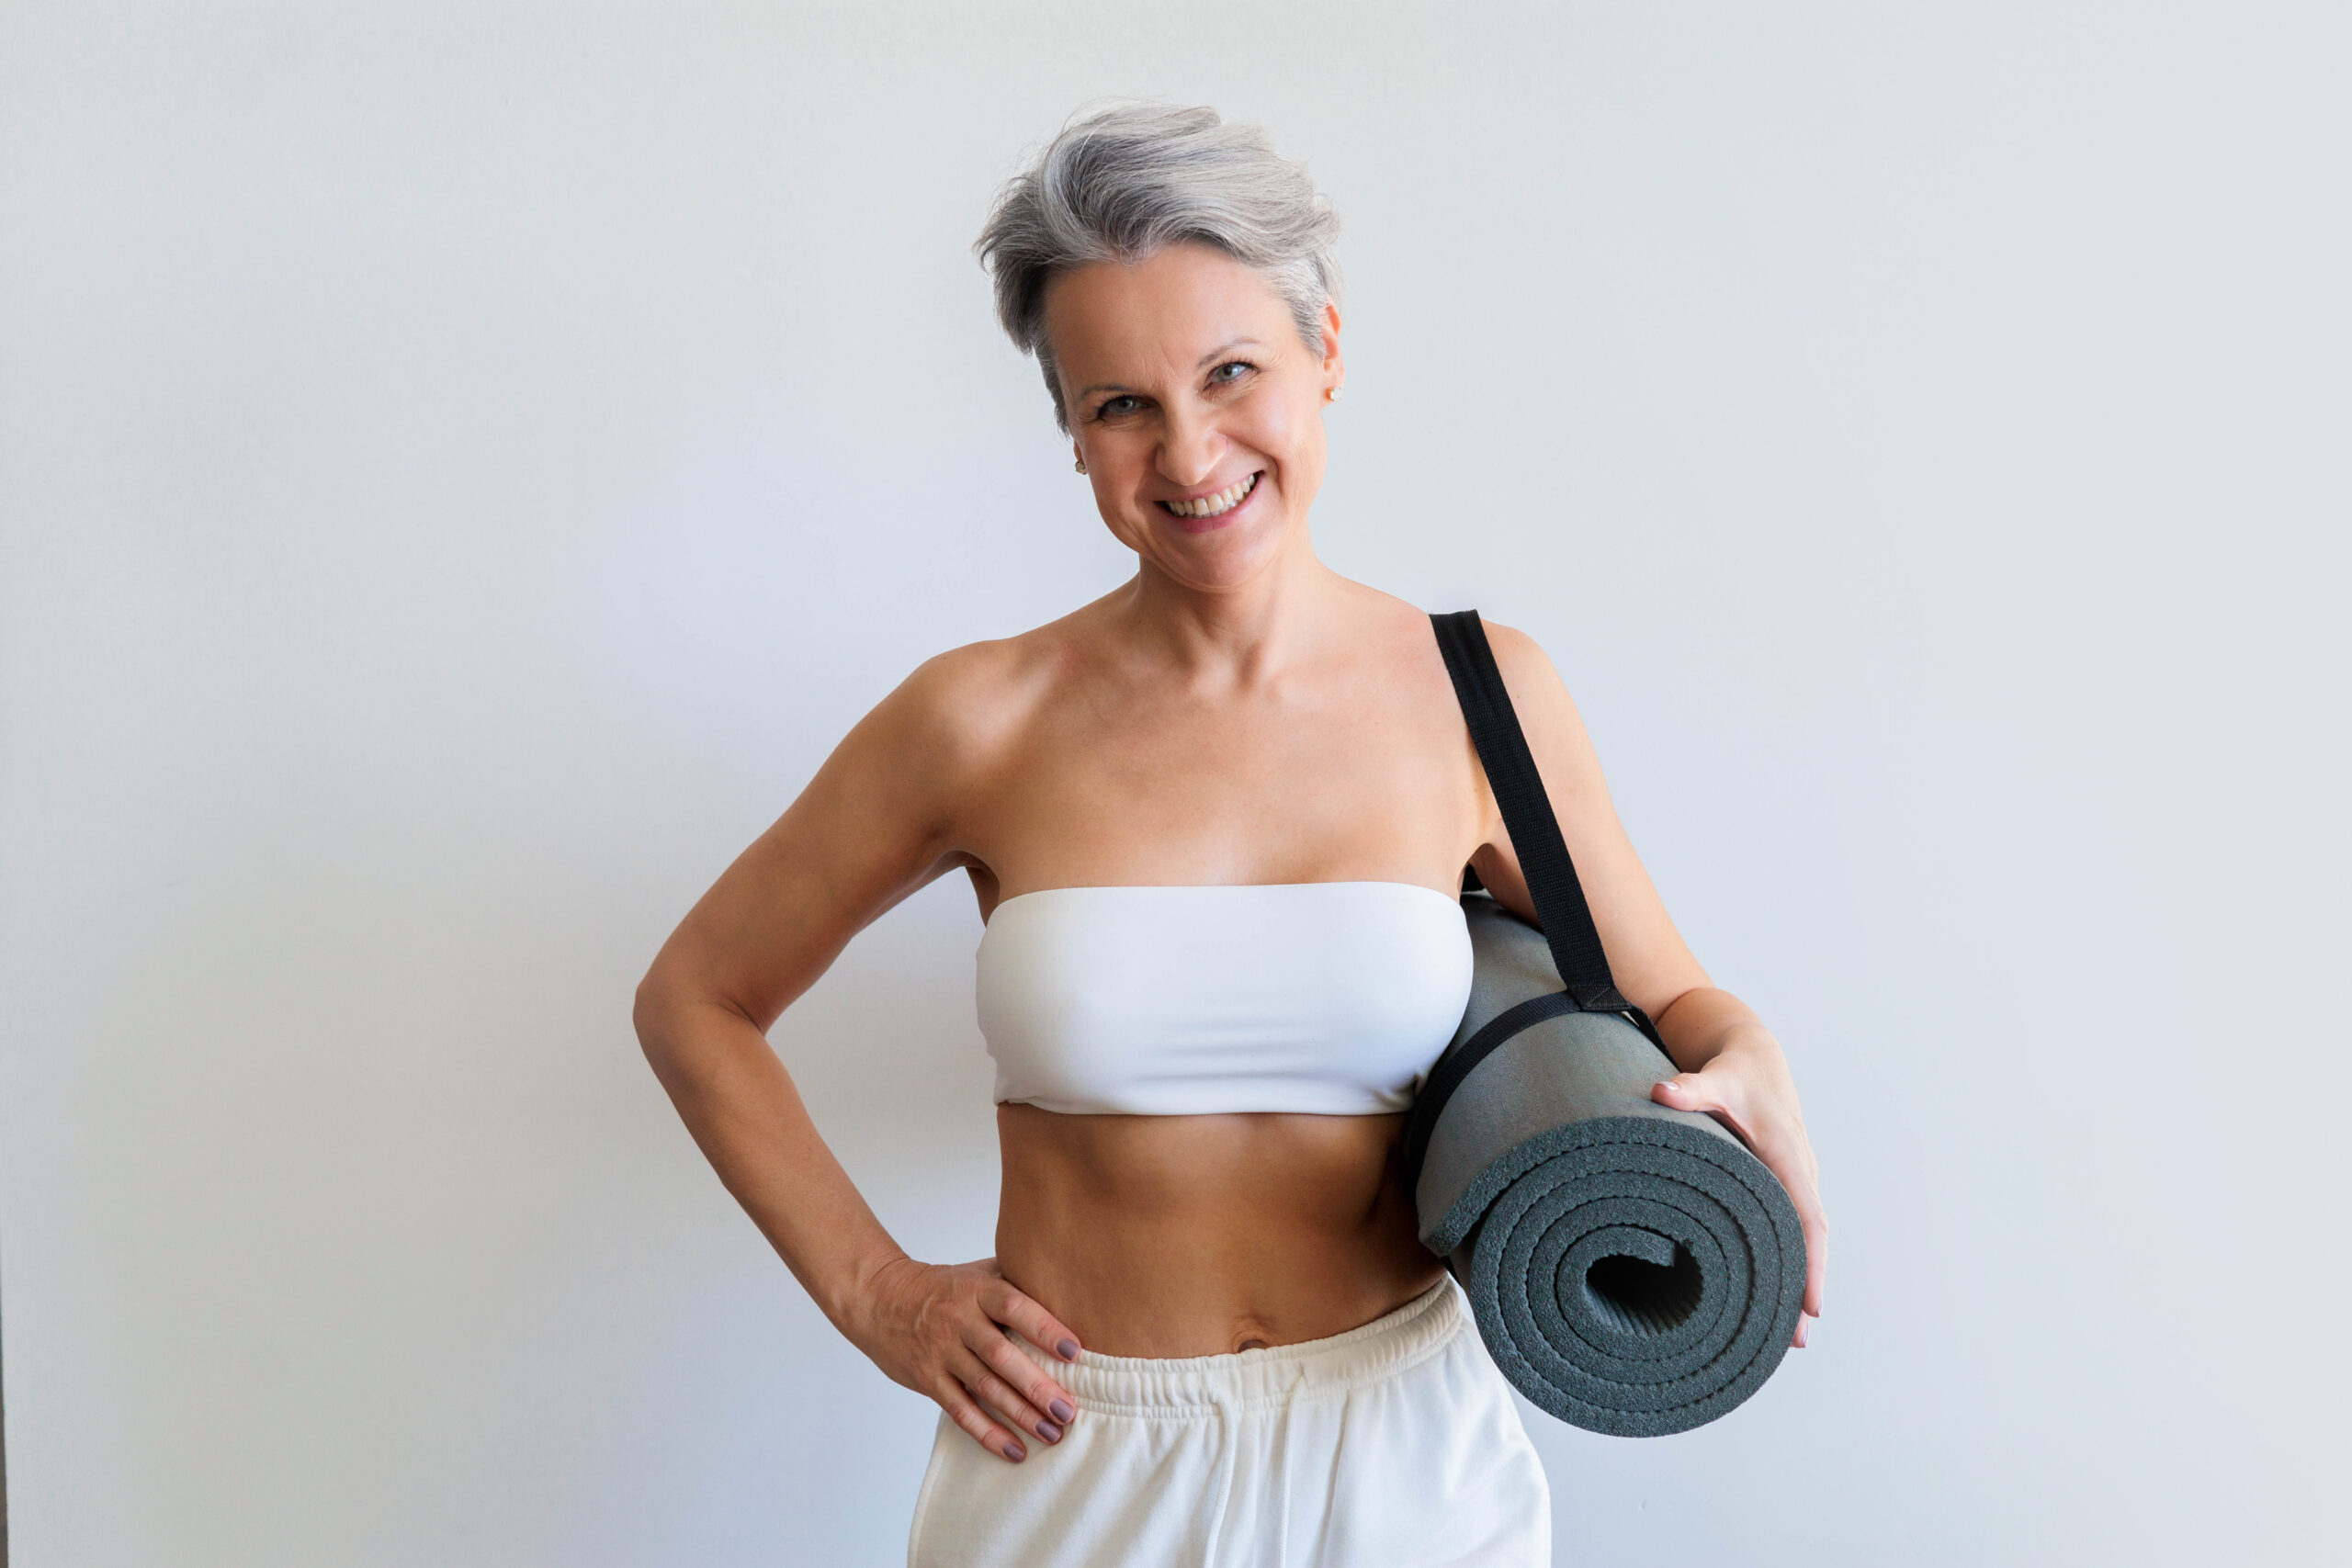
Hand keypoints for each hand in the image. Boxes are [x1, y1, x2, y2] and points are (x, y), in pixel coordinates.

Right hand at [845, 1256, 1082, 1461]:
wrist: (880, 1298)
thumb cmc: (942, 1286)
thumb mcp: (977, 1271)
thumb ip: (1016, 1278)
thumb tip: (1068, 1287)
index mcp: (976, 1290)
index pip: (1014, 1307)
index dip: (1044, 1329)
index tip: (1075, 1351)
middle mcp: (959, 1321)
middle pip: (1001, 1356)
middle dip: (1037, 1386)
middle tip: (1069, 1410)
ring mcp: (942, 1352)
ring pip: (984, 1388)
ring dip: (1020, 1415)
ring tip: (1052, 1434)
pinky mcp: (928, 1379)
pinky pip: (960, 1411)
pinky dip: (987, 1433)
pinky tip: (1014, 1450)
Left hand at [1652, 1042, 1826, 1348]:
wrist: (1754, 1055)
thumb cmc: (1736, 1071)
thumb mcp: (1716, 1077)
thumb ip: (1690, 1087)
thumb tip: (1660, 1091)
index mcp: (1788, 1155)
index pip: (1808, 1219)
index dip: (1812, 1264)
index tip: (1812, 1307)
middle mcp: (1799, 1172)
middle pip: (1810, 1241)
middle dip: (1805, 1289)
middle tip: (1794, 1342)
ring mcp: (1794, 1179)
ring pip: (1802, 1238)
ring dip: (1797, 1280)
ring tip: (1784, 1334)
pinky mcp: (1782, 1182)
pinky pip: (1791, 1227)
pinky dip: (1788, 1259)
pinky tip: (1772, 1290)